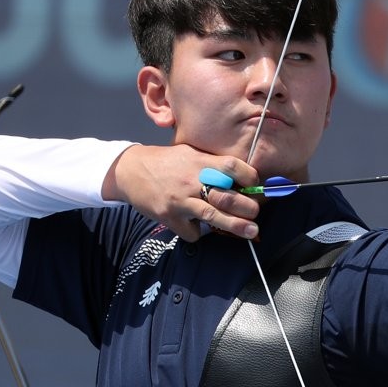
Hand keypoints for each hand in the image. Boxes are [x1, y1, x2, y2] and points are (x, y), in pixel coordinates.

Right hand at [102, 144, 260, 241]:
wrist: (131, 171)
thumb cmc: (167, 162)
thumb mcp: (190, 153)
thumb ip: (212, 164)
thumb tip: (241, 178)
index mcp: (199, 162)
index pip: (231, 166)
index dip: (249, 176)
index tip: (256, 184)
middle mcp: (191, 180)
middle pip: (226, 196)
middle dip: (247, 207)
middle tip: (256, 213)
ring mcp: (180, 200)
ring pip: (213, 216)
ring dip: (236, 226)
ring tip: (252, 231)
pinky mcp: (170, 216)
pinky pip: (192, 231)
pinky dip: (199, 233)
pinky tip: (199, 227)